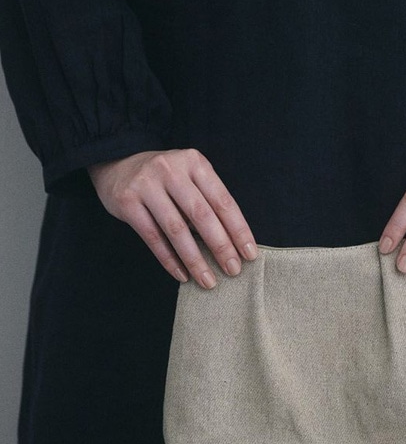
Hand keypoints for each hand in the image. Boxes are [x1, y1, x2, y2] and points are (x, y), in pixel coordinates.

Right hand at [87, 148, 257, 288]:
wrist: (116, 163)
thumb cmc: (165, 178)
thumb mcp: (189, 176)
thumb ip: (207, 200)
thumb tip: (233, 243)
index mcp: (195, 163)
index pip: (223, 201)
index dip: (238, 229)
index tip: (250, 254)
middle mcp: (171, 170)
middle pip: (202, 215)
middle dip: (221, 246)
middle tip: (233, 270)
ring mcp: (147, 185)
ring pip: (176, 229)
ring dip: (195, 259)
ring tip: (208, 280)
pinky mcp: (127, 201)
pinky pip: (153, 237)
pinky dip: (169, 259)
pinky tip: (182, 275)